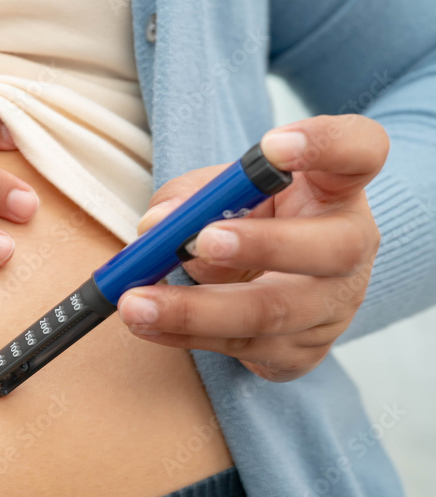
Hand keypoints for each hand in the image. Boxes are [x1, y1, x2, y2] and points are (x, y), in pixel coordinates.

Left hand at [117, 115, 386, 380]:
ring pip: (273, 313)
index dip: (325, 146)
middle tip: (198, 241)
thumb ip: (192, 196)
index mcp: (337, 186)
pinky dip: (185, 335)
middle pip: (332, 249)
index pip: (359, 151)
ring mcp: (333, 305)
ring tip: (137, 303)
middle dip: (261, 246)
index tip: (273, 148)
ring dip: (196, 310)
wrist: (274, 283)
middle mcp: (350, 245)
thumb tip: (157, 224)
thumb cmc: (251, 220)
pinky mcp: (303, 350)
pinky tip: (146, 325)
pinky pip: (242, 347)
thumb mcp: (226, 193)